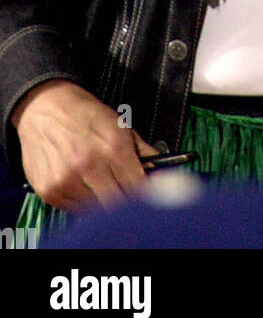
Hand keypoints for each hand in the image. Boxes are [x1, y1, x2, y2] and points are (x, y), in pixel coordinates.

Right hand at [12, 80, 155, 210]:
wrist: (45, 107)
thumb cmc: (86, 115)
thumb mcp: (121, 125)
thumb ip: (144, 152)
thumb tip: (163, 174)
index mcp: (114, 148)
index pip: (138, 188)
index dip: (145, 195)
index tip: (148, 196)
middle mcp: (90, 166)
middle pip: (118, 204)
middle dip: (125, 202)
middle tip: (126, 193)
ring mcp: (67, 181)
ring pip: (95, 210)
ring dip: (102, 202)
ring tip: (101, 184)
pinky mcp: (50, 191)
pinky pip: (74, 210)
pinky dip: (83, 203)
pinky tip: (83, 185)